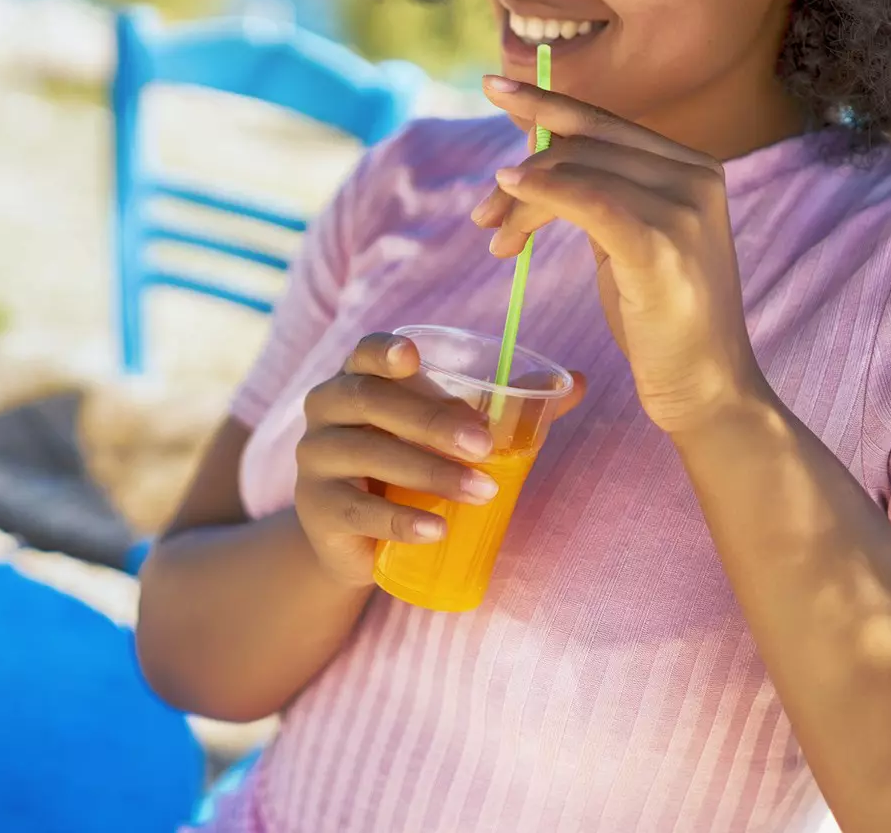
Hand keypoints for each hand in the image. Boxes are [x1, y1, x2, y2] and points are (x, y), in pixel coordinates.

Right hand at [293, 332, 504, 586]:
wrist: (356, 539)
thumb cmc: (408, 468)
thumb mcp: (447, 434)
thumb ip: (506, 407)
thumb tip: (576, 383)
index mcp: (357, 379)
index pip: (363, 353)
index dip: (384, 351)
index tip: (413, 358)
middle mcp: (326, 410)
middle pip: (370, 400)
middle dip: (430, 420)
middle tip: (484, 444)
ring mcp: (314, 460)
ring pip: (367, 455)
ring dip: (429, 472)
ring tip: (481, 491)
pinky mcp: (317, 511)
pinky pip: (358, 510)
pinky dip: (401, 519)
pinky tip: (438, 529)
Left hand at [470, 77, 770, 434]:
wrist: (707, 388)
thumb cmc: (661, 317)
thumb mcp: (629, 238)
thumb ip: (597, 190)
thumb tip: (535, 148)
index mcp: (692, 167)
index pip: (604, 122)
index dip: (545, 102)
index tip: (493, 87)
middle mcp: (695, 176)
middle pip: (583, 143)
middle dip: (520, 167)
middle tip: (482, 212)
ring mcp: (683, 210)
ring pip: (575, 171)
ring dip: (518, 200)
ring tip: (496, 238)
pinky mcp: (661, 246)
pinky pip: (588, 201)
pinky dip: (541, 195)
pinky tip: (510, 198)